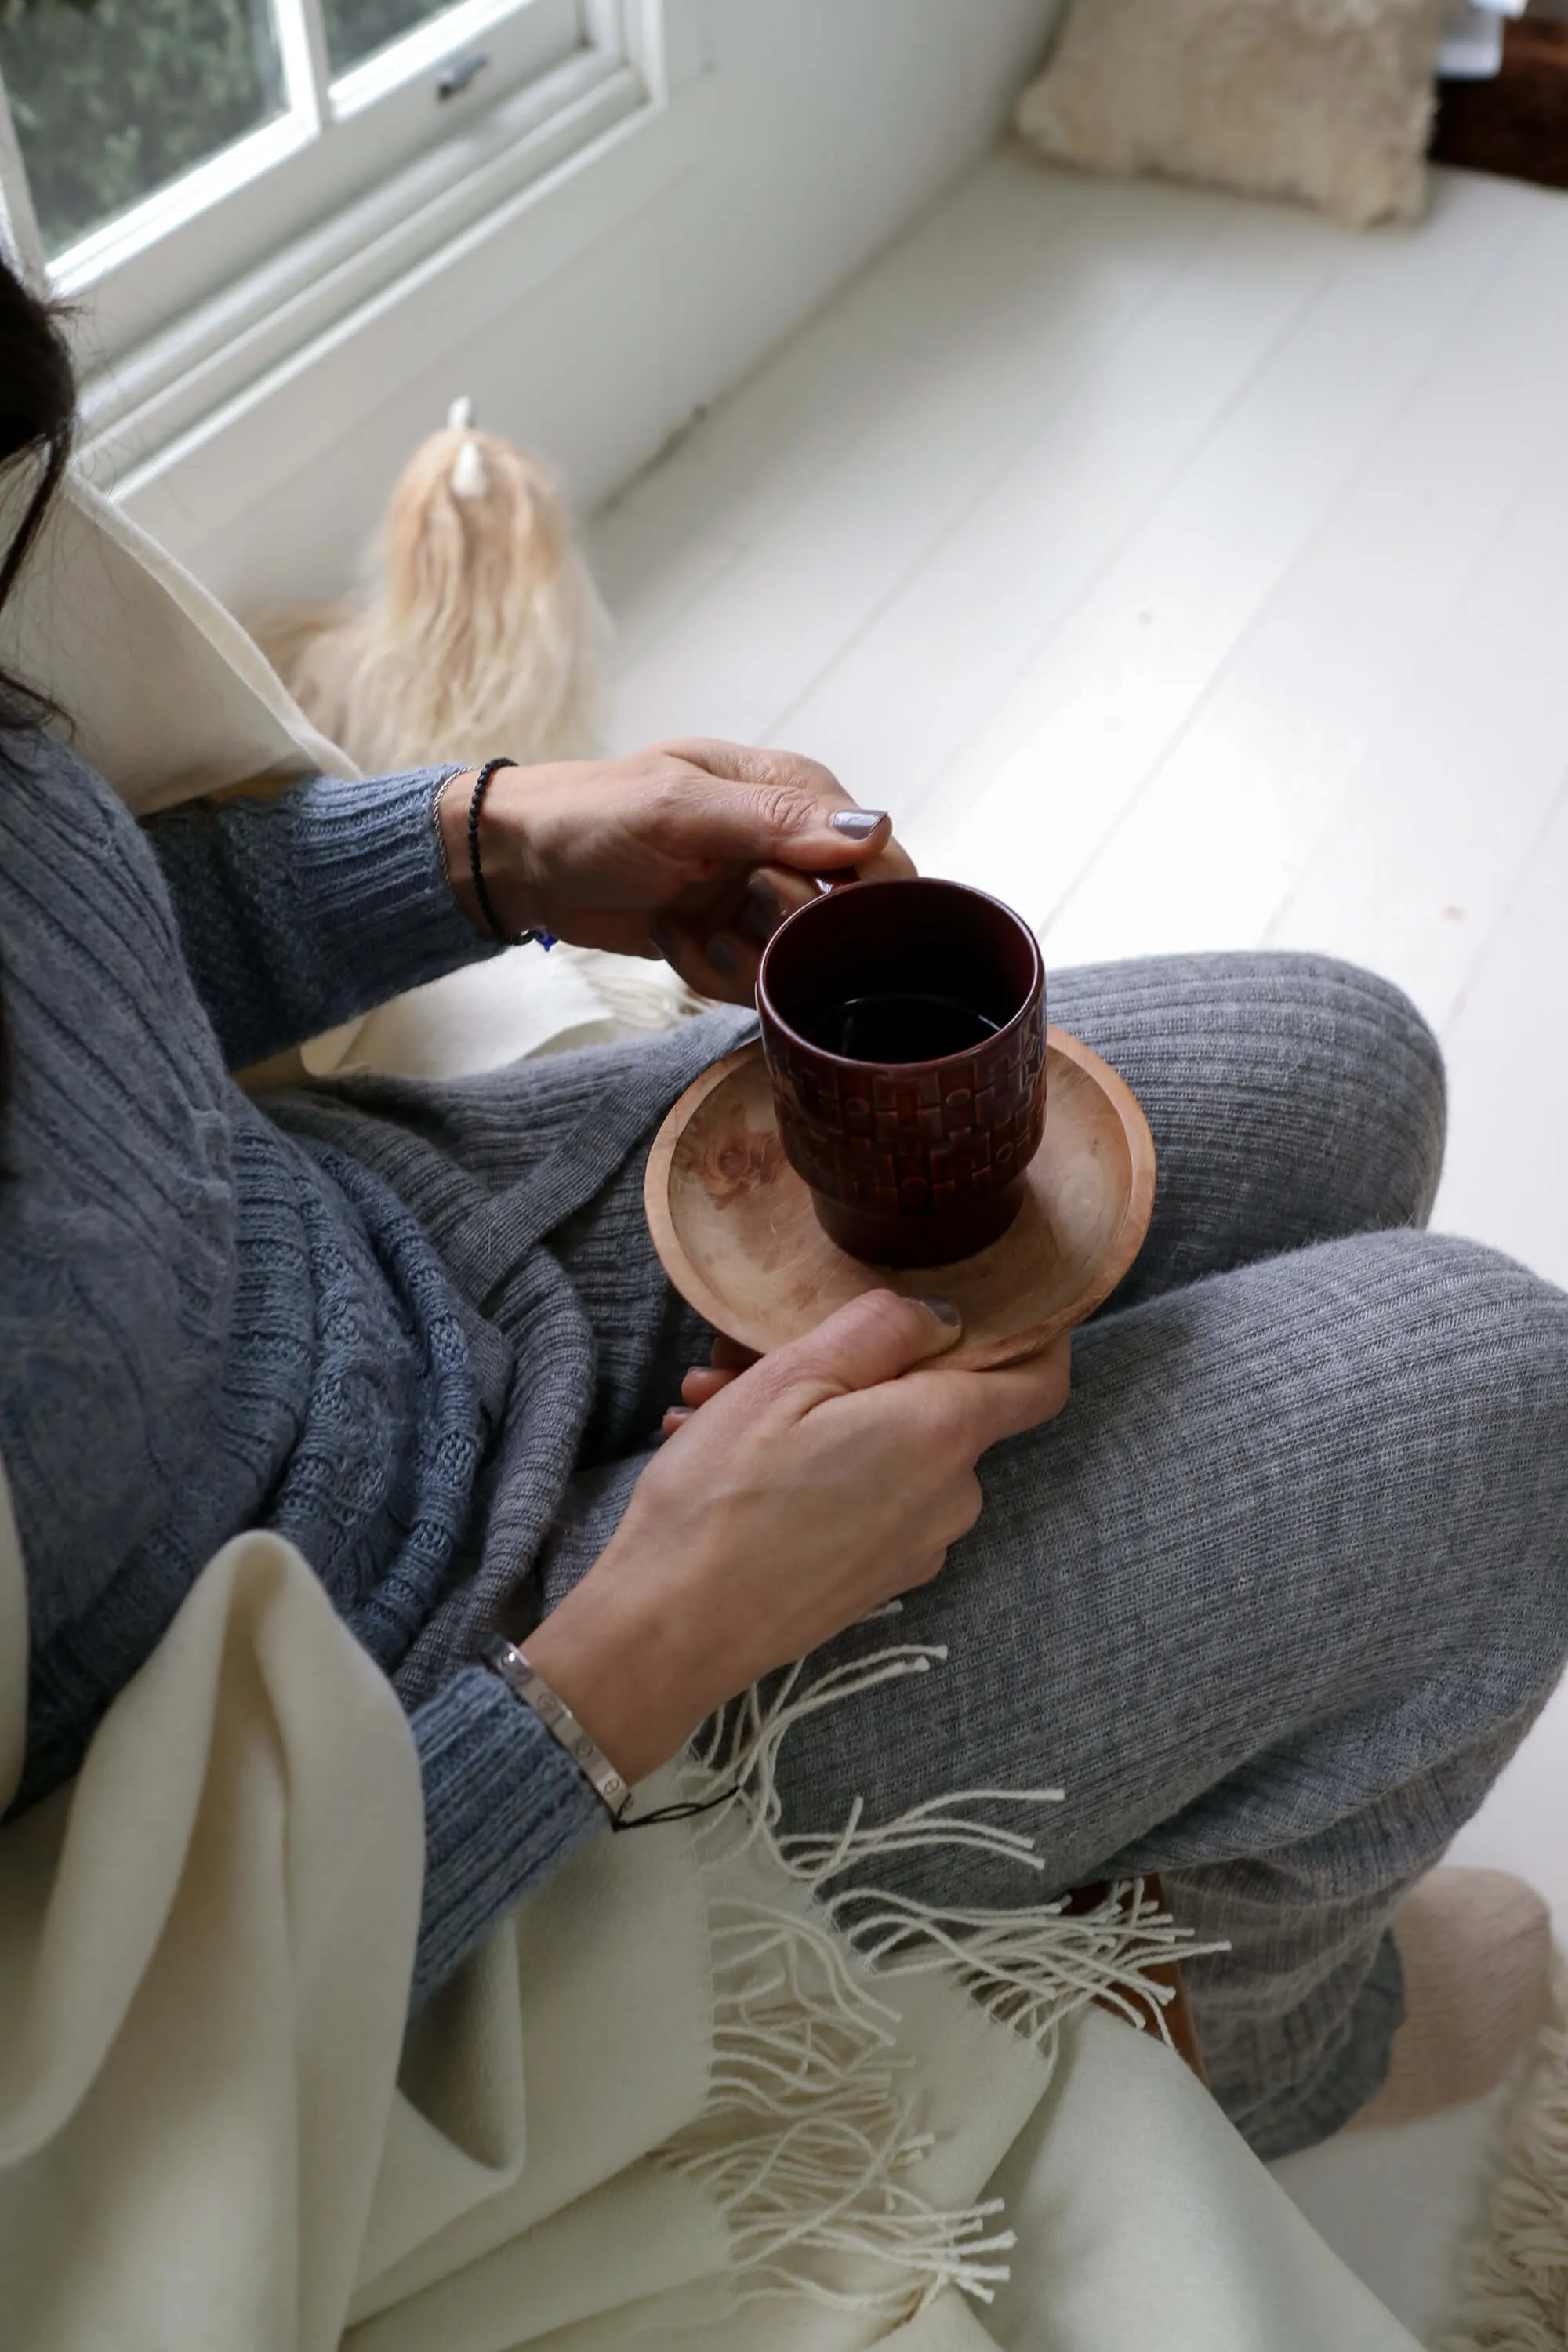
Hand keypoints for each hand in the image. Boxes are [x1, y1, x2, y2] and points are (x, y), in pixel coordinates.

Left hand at [438, 740, 914, 1001]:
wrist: (523, 865)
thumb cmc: (593, 815)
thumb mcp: (679, 811)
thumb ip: (775, 822)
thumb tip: (875, 832)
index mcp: (794, 792)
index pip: (878, 854)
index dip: (854, 896)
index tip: (790, 901)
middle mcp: (791, 847)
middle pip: (845, 920)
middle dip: (780, 932)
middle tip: (721, 911)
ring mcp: (762, 899)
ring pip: (798, 961)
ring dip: (737, 958)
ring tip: (682, 923)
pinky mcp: (734, 942)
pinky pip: (754, 982)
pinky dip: (709, 972)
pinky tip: (670, 938)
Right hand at [524, 1293, 1071, 1783]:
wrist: (671, 1632)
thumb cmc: (723, 1498)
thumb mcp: (792, 1377)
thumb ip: (882, 1329)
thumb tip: (942, 1316)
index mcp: (943, 1435)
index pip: (1041, 1379)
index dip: (1031, 1334)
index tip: (992, 1300)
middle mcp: (951, 1498)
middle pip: (939, 1405)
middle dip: (861, 1370)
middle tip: (757, 1356)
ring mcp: (917, 1548)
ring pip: (890, 1450)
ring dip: (820, 1418)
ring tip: (716, 1407)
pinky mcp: (879, 1580)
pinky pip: (866, 1499)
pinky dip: (815, 1471)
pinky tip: (735, 1465)